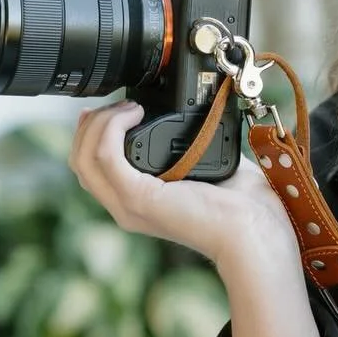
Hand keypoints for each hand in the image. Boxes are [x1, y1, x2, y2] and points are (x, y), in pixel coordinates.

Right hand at [68, 99, 300, 277]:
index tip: (113, 109)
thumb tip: (196, 116)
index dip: (93, 136)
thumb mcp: (211, 169)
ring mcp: (128, 205)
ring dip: (100, 122)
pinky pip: (105, 155)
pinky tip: (135, 113)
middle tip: (122, 105)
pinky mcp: (139, 198)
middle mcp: (126, 208)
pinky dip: (112, 127)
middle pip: (80, 161)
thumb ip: (194, 149)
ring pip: (84, 157)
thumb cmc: (245, 207)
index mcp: (139, 203)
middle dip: (92, 125)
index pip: (92, 169)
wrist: (256, 231)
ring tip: (129, 107)